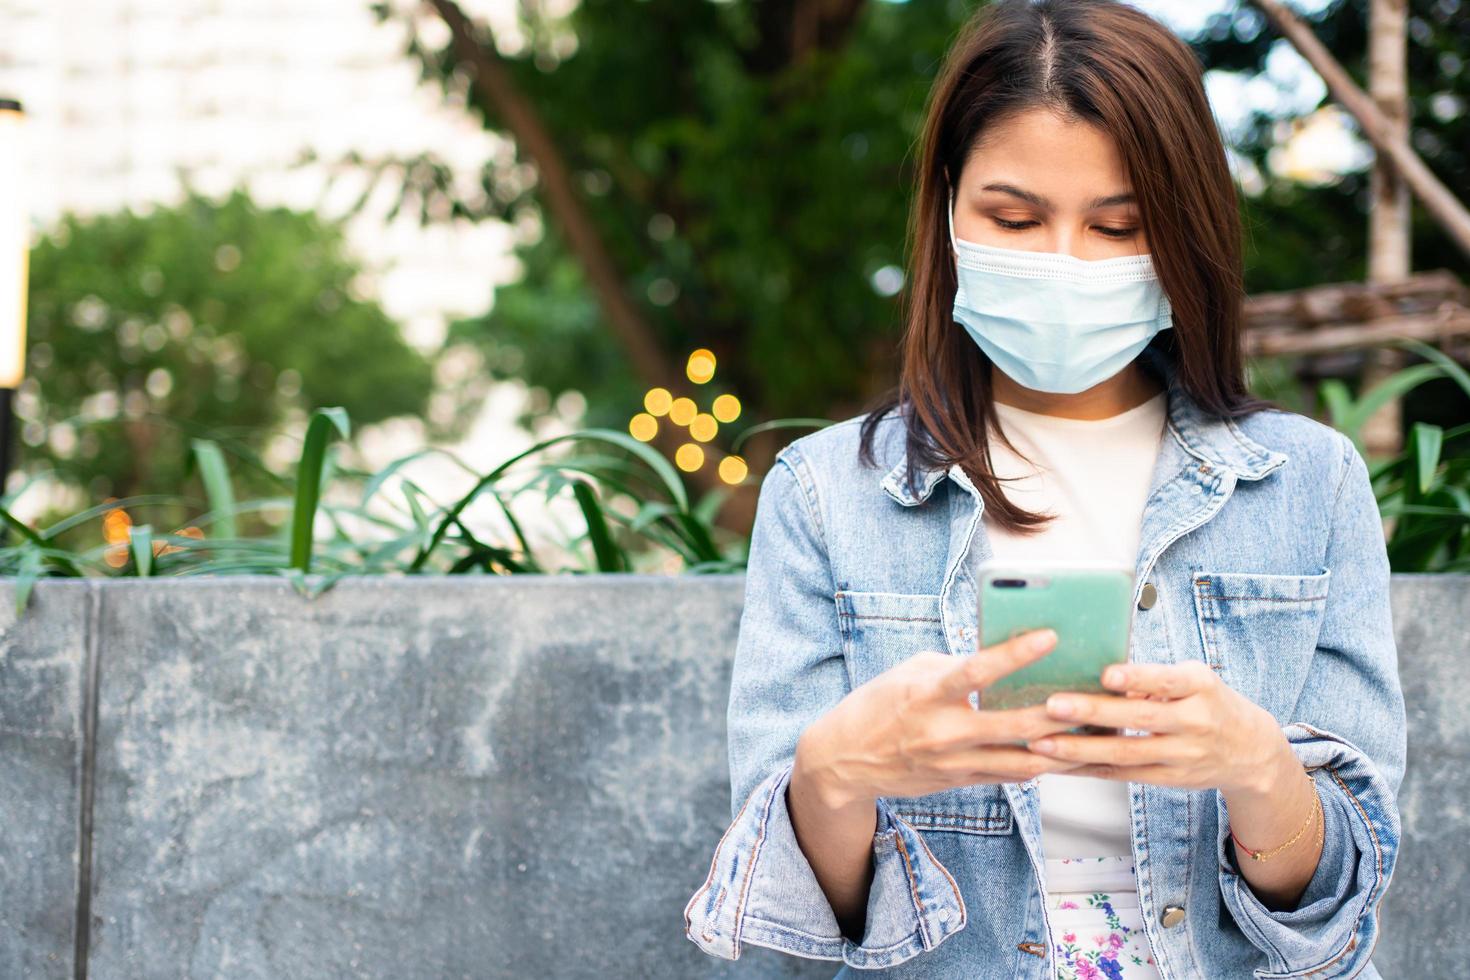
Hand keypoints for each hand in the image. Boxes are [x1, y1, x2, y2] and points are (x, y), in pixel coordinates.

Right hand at [798, 628, 1090, 809]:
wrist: (844, 760)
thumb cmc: (878, 704)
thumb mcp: (911, 672)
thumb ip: (956, 666)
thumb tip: (1003, 658)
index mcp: (926, 694)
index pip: (977, 670)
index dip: (1015, 654)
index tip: (1050, 635)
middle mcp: (942, 732)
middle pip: (1014, 724)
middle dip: (1059, 712)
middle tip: (1096, 694)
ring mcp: (953, 762)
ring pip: (1023, 759)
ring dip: (1062, 746)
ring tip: (1097, 729)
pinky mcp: (960, 781)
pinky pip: (1011, 773)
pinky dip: (1040, 761)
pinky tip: (1067, 750)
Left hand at [1023, 660, 1288, 795]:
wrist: (1251, 751)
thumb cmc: (1208, 701)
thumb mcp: (1193, 680)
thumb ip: (1152, 678)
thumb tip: (1095, 669)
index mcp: (1200, 687)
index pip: (1168, 680)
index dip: (1137, 677)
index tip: (1106, 673)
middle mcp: (1195, 722)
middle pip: (1140, 718)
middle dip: (1094, 712)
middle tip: (1053, 705)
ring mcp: (1183, 755)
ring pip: (1126, 754)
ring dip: (1080, 748)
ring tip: (1041, 742)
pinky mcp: (1170, 779)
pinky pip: (1123, 775)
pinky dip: (1088, 769)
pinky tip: (1057, 764)